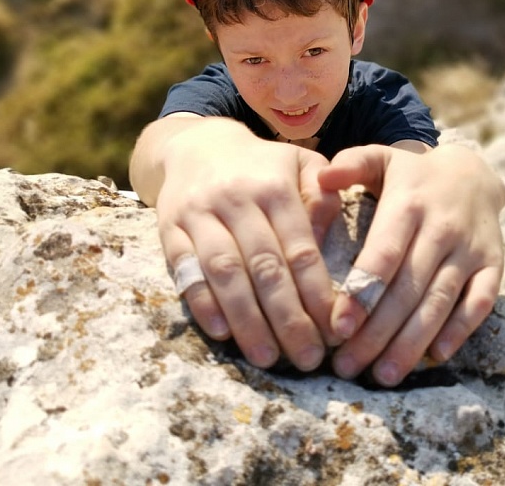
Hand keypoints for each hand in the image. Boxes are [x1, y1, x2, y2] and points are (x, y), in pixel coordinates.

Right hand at [155, 123, 341, 370]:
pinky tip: (223, 334)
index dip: (318, 293)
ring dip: (247, 320)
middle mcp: (236, 199)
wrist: (197, 145)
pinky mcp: (169, 230)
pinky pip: (186, 271)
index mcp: (274, 186)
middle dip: (288, 318)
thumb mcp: (301, 164)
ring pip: (225, 273)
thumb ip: (323, 197)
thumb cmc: (262, 166)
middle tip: (308, 358)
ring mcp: (199, 215)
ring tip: (268, 358)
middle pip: (265, 266)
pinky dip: (203, 304)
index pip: (300, 248)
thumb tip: (330, 237)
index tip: (335, 330)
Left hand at [317, 143, 504, 385]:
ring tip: (384, 375)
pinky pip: (479, 303)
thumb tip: (321, 178)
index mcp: (409, 203)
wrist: (473, 172)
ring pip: (440, 302)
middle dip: (377, 332)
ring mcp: (470, 249)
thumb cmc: (411, 174)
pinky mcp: (493, 265)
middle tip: (347, 366)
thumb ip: (351, 165)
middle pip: (409, 288)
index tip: (338, 328)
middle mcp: (442, 228)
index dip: (363, 292)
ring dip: (412, 343)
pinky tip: (434, 357)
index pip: (385, 253)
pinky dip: (459, 332)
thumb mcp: (382, 158)